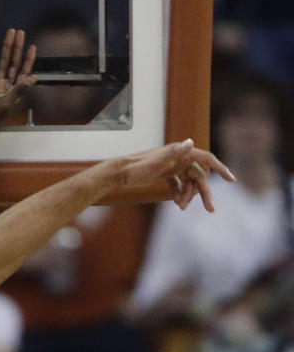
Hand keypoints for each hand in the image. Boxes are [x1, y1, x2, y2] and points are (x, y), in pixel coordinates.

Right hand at [0, 28, 36, 129]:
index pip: (24, 73)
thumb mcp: (6, 103)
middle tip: (20, 33)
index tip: (32, 46)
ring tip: (9, 33)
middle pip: (14, 64)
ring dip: (6, 48)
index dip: (28, 59)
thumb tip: (34, 77)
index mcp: (15, 94)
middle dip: (17, 48)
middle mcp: (7, 88)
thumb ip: (20, 89)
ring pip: (3, 62)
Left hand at [113, 139, 233, 211]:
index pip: (207, 159)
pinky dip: (178, 193)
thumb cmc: (137, 167)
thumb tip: (190, 142)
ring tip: (181, 207)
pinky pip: (177, 185)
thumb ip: (174, 152)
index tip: (231, 180)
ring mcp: (172, 166)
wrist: (120, 173)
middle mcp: (179, 158)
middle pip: (198, 176)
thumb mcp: (157, 161)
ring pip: (188, 182)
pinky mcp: (164, 173)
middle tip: (210, 209)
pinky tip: (176, 203)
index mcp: (182, 152)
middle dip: (204, 193)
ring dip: (188, 195)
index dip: (221, 169)